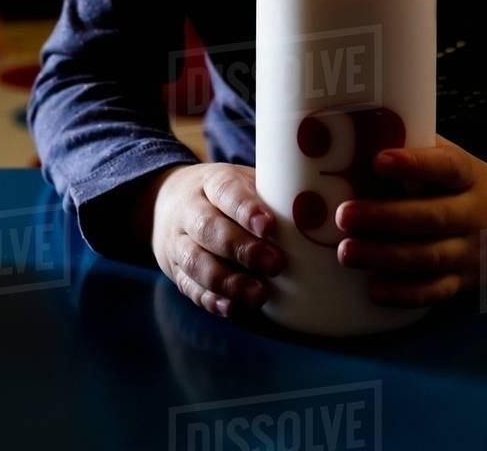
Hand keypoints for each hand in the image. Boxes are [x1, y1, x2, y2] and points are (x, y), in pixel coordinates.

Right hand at [145, 163, 287, 318]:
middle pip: (209, 229)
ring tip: (260, 294)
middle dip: (242, 249)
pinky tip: (233, 307)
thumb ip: (271, 192)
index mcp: (211, 181)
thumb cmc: (223, 194)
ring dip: (228, 281)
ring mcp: (177, 241)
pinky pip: (188, 286)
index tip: (269, 227)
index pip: (226, 191)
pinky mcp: (174, 270)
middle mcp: (190, 210)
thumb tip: (320, 208)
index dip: (246, 209)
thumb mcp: (242, 180)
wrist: (165, 200)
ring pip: (196, 262)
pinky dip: (210, 299)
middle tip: (276, 264)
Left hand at [334, 134, 486, 306]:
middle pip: (432, 216)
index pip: (446, 167)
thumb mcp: (457, 160)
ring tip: (346, 251)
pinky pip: (434, 292)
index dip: (414, 164)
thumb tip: (364, 136)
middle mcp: (474, 214)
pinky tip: (373, 288)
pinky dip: (403, 293)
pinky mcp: (465, 282)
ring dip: (384, 256)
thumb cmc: (471, 184)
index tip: (379, 160)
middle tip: (344, 215)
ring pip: (429, 257)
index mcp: (470, 176)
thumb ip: (419, 150)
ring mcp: (471, 251)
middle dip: (385, 217)